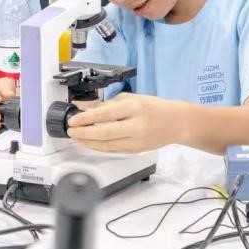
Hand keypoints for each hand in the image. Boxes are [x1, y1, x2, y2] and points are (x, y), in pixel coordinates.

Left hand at [66, 93, 183, 152]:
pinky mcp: (137, 150)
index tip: (73, 120)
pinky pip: (114, 150)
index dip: (86, 118)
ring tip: (77, 138)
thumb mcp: (132, 98)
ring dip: (89, 142)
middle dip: (84, 133)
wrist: (177, 122)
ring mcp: (137, 140)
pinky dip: (100, 147)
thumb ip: (108, 104)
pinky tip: (91, 143)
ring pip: (107, 145)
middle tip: (71, 131)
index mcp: (134, 107)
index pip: (105, 113)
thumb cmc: (155, 107)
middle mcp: (136, 125)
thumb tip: (85, 107)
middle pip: (104, 133)